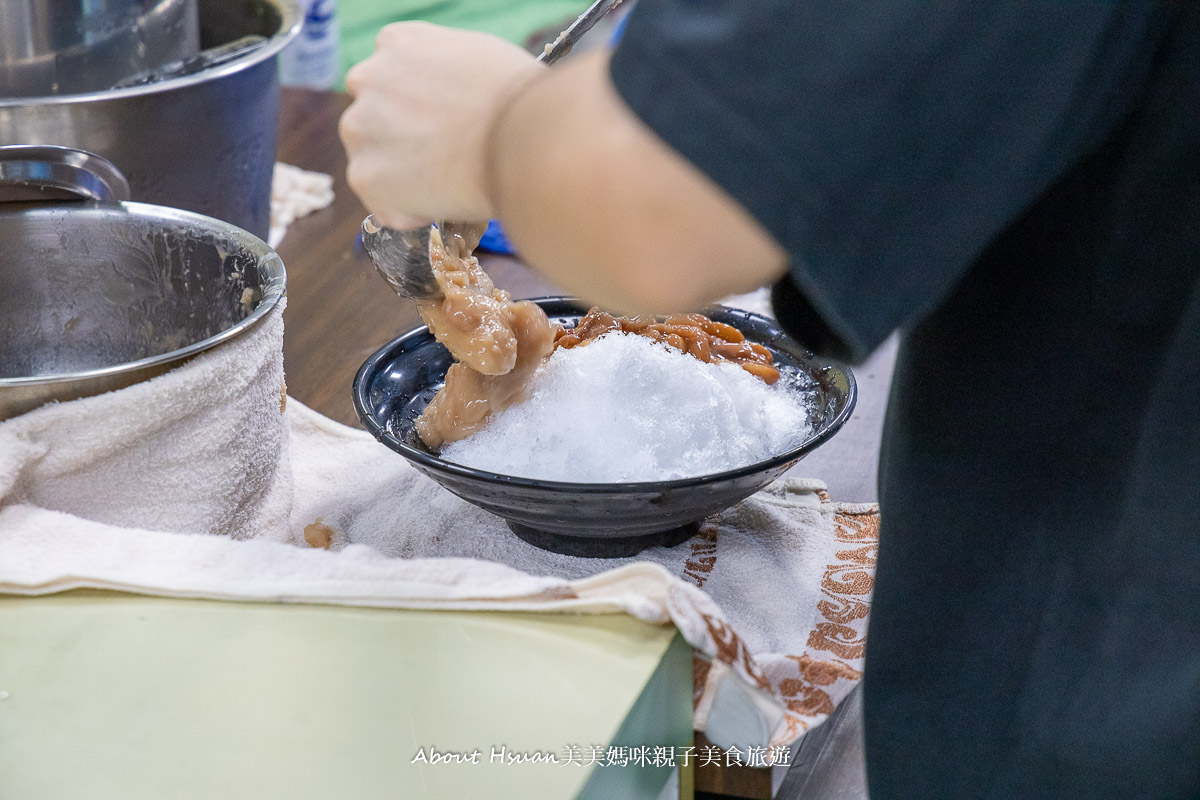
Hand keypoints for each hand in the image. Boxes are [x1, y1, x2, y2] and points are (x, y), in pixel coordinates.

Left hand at [339, 22, 542, 229]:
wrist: (524, 139)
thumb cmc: (519, 101)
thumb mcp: (480, 58)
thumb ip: (448, 74)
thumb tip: (454, 100)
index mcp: (398, 43)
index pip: (391, 77)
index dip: (418, 108)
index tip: (441, 125)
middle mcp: (369, 78)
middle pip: (374, 119)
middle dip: (403, 141)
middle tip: (446, 159)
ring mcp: (361, 128)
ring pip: (375, 162)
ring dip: (405, 178)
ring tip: (454, 181)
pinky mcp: (365, 176)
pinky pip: (386, 205)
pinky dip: (413, 212)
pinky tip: (450, 200)